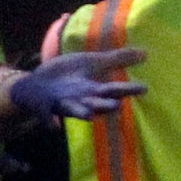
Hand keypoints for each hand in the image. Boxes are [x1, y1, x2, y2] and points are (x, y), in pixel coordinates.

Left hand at [7, 48, 147, 123]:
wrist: (35, 84)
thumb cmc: (67, 74)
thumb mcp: (92, 62)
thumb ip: (117, 59)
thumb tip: (145, 53)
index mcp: (93, 89)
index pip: (113, 89)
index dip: (127, 89)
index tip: (144, 88)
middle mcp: (80, 99)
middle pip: (96, 103)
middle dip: (104, 105)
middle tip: (117, 106)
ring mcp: (61, 103)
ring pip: (74, 110)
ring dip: (81, 113)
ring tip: (89, 115)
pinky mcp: (43, 107)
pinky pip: (46, 116)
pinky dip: (49, 122)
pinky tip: (53, 127)